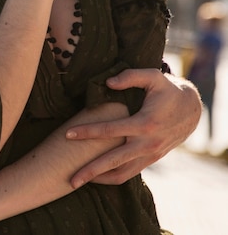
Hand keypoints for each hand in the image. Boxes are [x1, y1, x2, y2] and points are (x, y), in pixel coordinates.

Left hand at [66, 68, 201, 185]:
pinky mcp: (151, 159)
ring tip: (79, 180)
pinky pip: (130, 173)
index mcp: (145, 123)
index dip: (88, 132)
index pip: (110, 130)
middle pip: (113, 161)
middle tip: (70, 178)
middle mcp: (147, 143)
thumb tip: (108, 83)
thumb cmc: (166, 90)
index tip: (68, 134)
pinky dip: (113, 176)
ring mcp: (150, 154)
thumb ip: (130, 77)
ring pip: (122, 173)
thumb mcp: (152, 76)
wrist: (190, 109)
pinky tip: (97, 176)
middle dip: (90, 170)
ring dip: (100, 179)